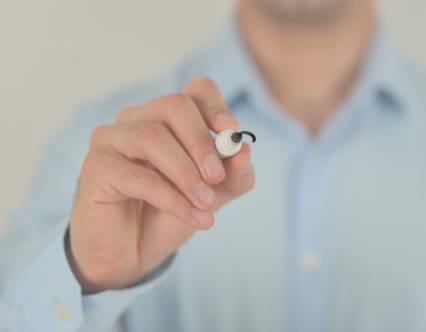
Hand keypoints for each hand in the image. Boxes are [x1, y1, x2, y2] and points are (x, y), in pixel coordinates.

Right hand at [68, 78, 254, 293]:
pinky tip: (195, 218)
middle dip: (202, 142)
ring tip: (207, 204)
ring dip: (186, 174)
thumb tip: (244, 150)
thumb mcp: (215, 194)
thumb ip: (234, 174)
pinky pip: (137, 175)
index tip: (232, 132)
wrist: (134, 254)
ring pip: (152, 137)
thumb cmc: (171, 213)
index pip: (197, 90)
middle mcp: (138, 119)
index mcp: (170, 118)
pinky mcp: (96, 167)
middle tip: (217, 177)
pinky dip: (172, 199)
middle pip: (174, 105)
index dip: (216, 106)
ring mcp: (112, 139)